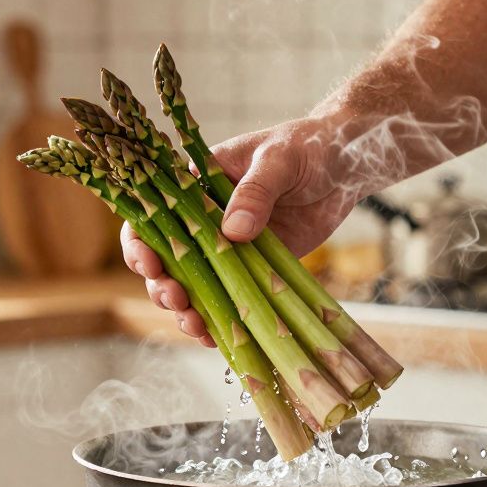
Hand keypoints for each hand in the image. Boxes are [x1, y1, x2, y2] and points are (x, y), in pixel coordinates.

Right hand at [123, 115, 358, 342]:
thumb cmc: (305, 147)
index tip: (151, 265)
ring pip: (193, 286)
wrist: (345, 165)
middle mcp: (202, 222)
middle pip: (165, 261)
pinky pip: (230, 299)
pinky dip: (220, 321)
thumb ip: (255, 191)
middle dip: (162, 285)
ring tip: (195, 325)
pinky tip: (216, 338)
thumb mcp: (277, 159)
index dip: (140, 244)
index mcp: (194, 187)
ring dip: (186, 310)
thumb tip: (233, 231)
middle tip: (177, 299)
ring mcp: (227, 249)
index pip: (150, 216)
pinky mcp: (254, 270)